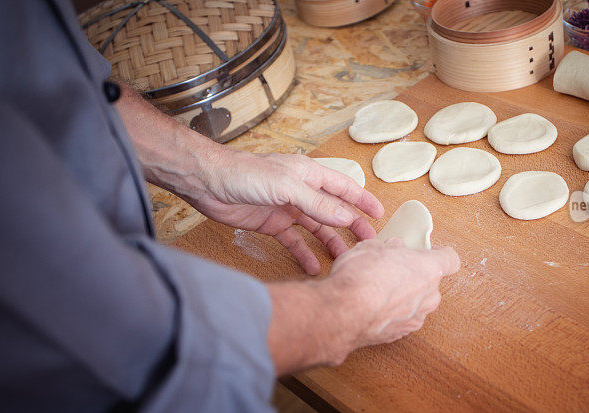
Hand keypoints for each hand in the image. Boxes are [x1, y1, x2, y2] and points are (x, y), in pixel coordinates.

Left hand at [188, 150, 384, 274]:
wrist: (208, 182)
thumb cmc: (246, 174)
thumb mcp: (287, 186)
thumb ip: (317, 203)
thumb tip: (345, 216)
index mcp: (309, 174)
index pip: (343, 188)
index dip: (362, 200)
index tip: (380, 214)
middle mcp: (301, 191)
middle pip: (333, 210)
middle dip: (351, 226)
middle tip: (368, 244)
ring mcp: (286, 208)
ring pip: (316, 228)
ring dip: (330, 243)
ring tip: (344, 260)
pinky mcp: (271, 224)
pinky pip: (293, 241)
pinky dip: (304, 253)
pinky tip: (313, 267)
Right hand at [316, 238, 460, 364]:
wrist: (343, 313)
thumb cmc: (360, 277)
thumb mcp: (372, 248)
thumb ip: (389, 248)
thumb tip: (392, 248)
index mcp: (429, 270)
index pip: (451, 260)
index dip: (440, 254)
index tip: (428, 252)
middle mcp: (429, 296)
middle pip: (431, 283)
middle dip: (415, 276)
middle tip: (393, 269)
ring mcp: (416, 318)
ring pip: (417, 303)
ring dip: (403, 297)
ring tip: (378, 290)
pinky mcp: (399, 334)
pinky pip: (401, 319)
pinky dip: (391, 314)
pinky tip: (372, 308)